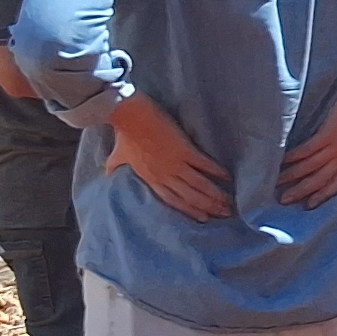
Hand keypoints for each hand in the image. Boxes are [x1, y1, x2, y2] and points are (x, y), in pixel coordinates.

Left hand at [104, 93, 232, 219]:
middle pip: (190, 197)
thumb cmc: (125, 135)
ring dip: (215, 195)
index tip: (204, 219)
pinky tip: (228, 178)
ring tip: (229, 202)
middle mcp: (165, 175)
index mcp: (151, 178)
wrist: (131, 117)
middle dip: (208, 207)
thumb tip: (107, 174)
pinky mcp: (185, 150)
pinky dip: (216, 172)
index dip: (189, 210)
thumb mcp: (117, 156)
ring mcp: (176, 163)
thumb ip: (115, 167)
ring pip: (199, 185)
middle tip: (225, 214)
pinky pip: (204, 165)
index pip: (173, 200)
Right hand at [279, 68, 336, 208]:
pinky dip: (294, 157)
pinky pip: (308, 150)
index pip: (335, 185)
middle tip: (283, 200)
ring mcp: (334, 146)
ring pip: (311, 167)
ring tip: (276, 182)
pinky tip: (282, 161)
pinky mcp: (327, 135)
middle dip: (301, 191)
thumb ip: (331, 154)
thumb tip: (311, 166)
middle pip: (320, 180)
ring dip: (292, 176)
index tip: (307, 206)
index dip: (322, 196)